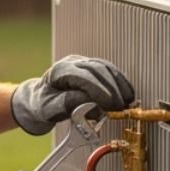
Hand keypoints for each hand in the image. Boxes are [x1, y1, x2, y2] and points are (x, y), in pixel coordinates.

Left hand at [11, 55, 133, 134]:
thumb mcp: (48, 108)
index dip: (99, 90)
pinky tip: (128, 94)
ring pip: (106, 68)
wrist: (40, 98)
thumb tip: (91, 104)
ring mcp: (84, 62)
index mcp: (59, 71)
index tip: (110, 105)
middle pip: (97, 70)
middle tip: (121, 107)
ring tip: (128, 101)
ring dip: (119, 84)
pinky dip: (120, 82)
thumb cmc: (43, 104)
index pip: (83, 76)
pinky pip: (109, 71)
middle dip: (112, 88)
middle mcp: (73, 62)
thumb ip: (66, 104)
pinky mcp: (92, 67)